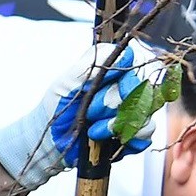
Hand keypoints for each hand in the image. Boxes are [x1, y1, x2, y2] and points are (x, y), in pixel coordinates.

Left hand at [0, 42, 167, 190]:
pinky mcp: (132, 134)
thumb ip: (92, 62)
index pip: (134, 63)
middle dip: (111, 105)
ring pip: (145, 113)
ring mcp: (130, 111)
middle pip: (140, 90)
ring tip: (93, 131)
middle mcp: (123, 88)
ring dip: (115, 125)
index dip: (128, 76)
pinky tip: (107, 142)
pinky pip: (146, 135)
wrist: (50, 142)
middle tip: (88, 113)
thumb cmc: (56, 107)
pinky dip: (128, 140)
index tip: (114, 87)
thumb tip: (123, 52)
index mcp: (110, 70)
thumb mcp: (67, 81)